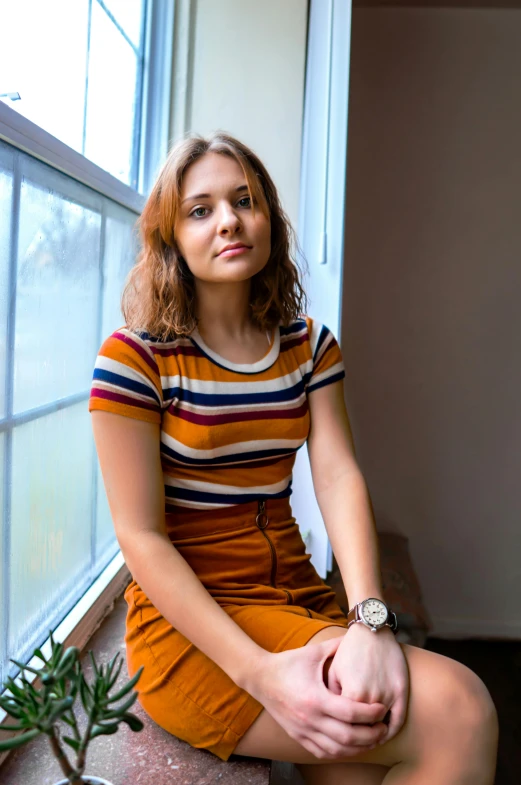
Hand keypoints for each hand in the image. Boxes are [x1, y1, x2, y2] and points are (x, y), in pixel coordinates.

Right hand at [244, 637, 389, 759]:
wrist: (260, 678)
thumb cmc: (288, 663)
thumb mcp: (313, 652)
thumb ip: (336, 646)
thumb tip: (357, 635)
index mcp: (315, 697)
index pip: (350, 713)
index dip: (370, 714)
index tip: (382, 709)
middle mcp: (310, 718)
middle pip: (347, 737)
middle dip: (370, 735)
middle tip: (383, 728)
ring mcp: (303, 731)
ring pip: (337, 750)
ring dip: (358, 748)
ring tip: (372, 739)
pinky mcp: (298, 737)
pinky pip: (323, 753)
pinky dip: (340, 752)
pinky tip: (351, 746)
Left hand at [326, 624, 408, 744]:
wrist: (372, 631)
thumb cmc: (350, 650)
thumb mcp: (334, 671)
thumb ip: (333, 696)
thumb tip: (331, 718)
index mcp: (352, 695)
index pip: (346, 726)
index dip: (341, 732)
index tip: (337, 737)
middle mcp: (371, 698)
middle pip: (364, 730)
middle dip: (357, 739)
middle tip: (353, 744)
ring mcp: (388, 695)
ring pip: (381, 728)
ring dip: (374, 737)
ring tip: (367, 741)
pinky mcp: (401, 691)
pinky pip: (399, 720)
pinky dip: (391, 731)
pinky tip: (384, 734)